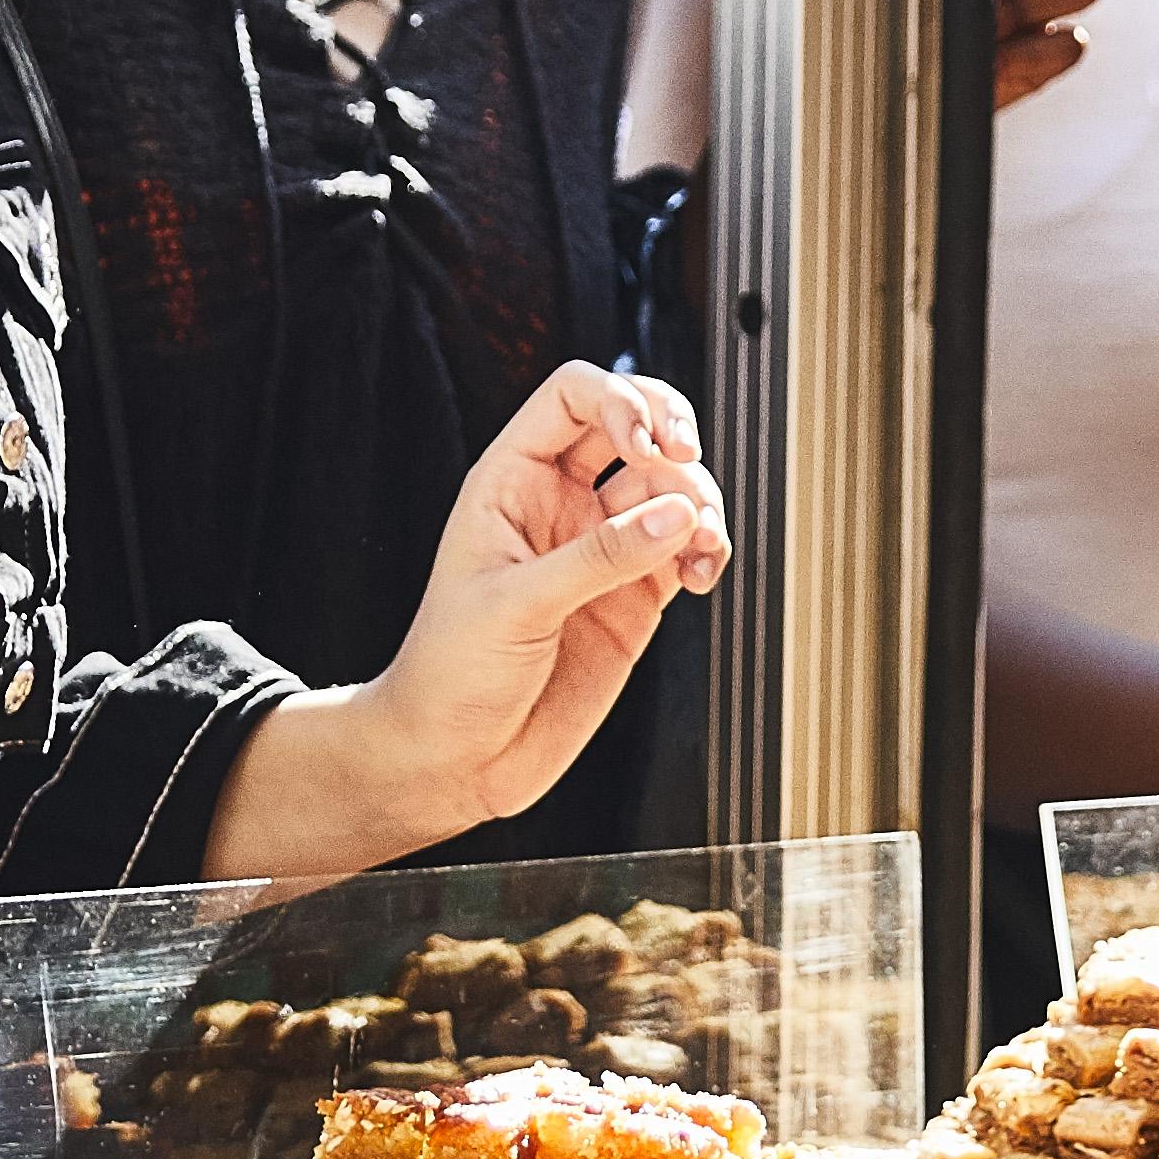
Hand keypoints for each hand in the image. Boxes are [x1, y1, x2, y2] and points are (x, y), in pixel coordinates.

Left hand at [218, 365, 730, 877]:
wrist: (453, 760)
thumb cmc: (449, 673)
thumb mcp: (515, 604)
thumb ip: (600, 557)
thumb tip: (677, 513)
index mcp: (511, 481)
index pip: (574, 398)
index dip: (619, 401)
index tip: (646, 444)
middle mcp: (561, 504)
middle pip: (636, 423)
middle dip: (673, 431)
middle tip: (685, 463)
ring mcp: (602, 549)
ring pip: (673, 488)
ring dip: (700, 501)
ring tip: (696, 546)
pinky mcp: (635, 597)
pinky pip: (688, 549)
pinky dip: (708, 549)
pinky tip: (699, 573)